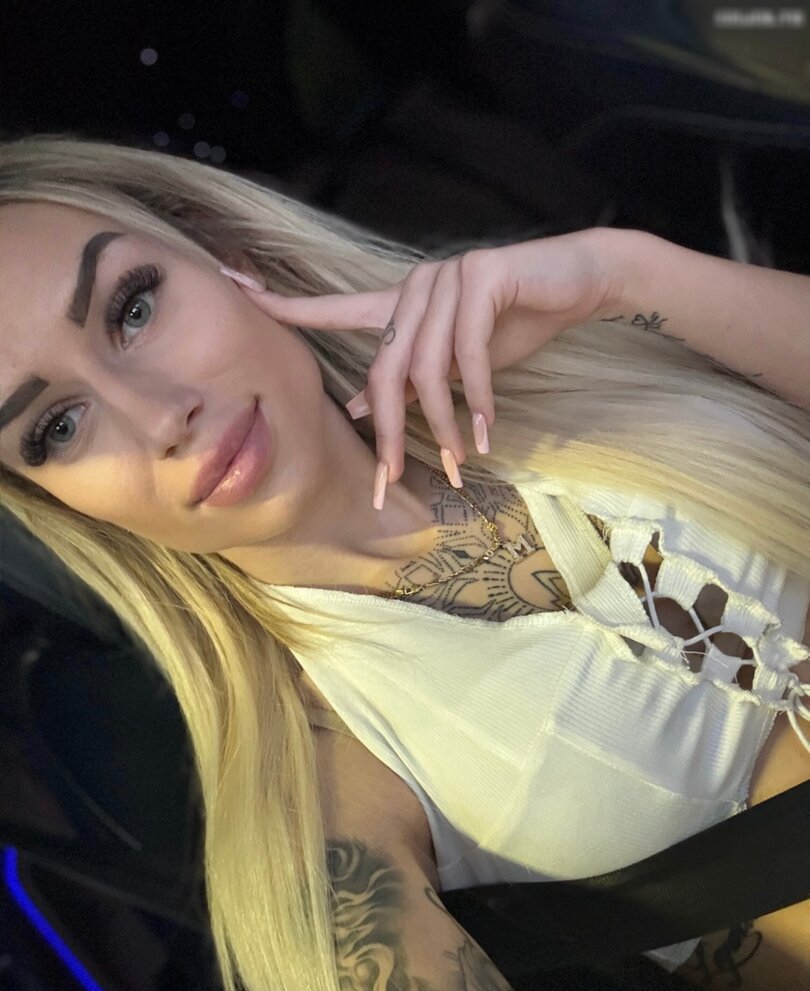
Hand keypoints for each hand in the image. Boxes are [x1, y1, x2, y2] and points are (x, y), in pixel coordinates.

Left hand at [219, 226, 619, 492]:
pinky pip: (471, 352)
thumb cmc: (512, 323)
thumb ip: (406, 381)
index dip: (286, 305)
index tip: (233, 285)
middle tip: (388, 483)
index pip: (334, 308)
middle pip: (384, 368)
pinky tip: (487, 430)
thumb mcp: (452, 363)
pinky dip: (479, 397)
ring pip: (428, 367)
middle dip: (386, 432)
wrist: (574, 283)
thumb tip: (355, 410)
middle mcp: (414, 287)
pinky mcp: (483, 277)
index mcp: (399, 304)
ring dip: (444, 423)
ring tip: (461, 460)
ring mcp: (446, 278)